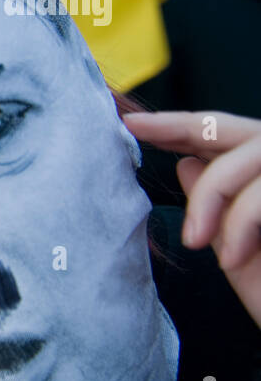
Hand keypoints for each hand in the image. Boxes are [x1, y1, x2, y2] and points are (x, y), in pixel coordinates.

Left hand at [124, 110, 260, 326]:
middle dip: (180, 126)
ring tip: (196, 241)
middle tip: (136, 130)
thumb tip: (185, 163)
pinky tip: (232, 258)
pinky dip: (242, 221)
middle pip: (235, 130)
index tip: (132, 121)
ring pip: (248, 157)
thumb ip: (217, 207)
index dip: (179, 126)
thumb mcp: (235, 249)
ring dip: (212, 195)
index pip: (226, 137)